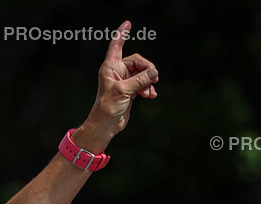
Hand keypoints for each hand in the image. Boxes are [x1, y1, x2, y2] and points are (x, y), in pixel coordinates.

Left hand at [75, 21, 158, 151]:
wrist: (106, 124)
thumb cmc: (108, 107)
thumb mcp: (124, 91)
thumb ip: (140, 80)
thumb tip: (154, 73)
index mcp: (110, 68)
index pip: (116, 46)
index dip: (122, 34)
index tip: (128, 23)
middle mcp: (117, 72)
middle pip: (138, 61)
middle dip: (147, 69)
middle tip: (154, 78)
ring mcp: (124, 81)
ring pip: (142, 73)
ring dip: (148, 81)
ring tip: (150, 92)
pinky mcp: (129, 90)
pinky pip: (143, 83)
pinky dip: (148, 88)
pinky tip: (151, 95)